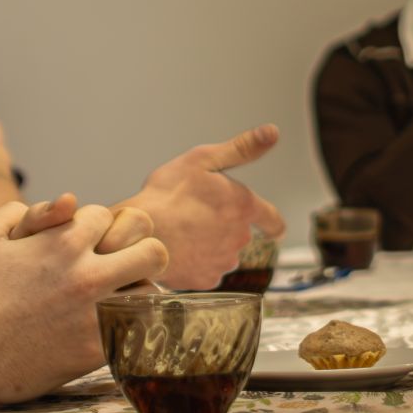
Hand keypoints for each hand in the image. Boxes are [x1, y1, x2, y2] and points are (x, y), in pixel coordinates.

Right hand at [0, 200, 168, 405]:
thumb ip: (17, 212)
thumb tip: (52, 207)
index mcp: (63, 241)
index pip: (107, 217)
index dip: (91, 228)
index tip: (77, 244)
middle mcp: (87, 274)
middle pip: (151, 247)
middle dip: (136, 250)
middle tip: (118, 264)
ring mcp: (94, 314)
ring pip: (152, 291)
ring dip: (137, 290)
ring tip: (118, 296)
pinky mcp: (93, 351)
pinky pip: (136, 332)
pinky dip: (129, 326)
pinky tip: (112, 327)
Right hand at [114, 124, 284, 289]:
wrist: (138, 234)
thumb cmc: (166, 195)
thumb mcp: (203, 159)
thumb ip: (241, 148)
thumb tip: (272, 132)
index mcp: (243, 206)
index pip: (273, 220)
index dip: (273, 224)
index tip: (274, 230)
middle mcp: (240, 238)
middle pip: (240, 235)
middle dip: (224, 226)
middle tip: (195, 213)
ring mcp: (223, 262)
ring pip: (223, 253)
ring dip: (209, 245)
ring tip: (183, 231)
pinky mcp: (205, 280)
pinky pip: (206, 271)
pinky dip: (196, 262)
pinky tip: (179, 250)